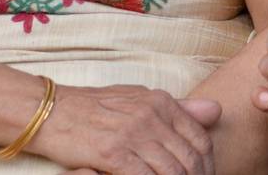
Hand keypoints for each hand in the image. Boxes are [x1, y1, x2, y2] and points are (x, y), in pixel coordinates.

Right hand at [31, 82, 220, 174]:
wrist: (51, 110)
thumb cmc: (95, 108)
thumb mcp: (139, 99)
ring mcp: (132, 133)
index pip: (200, 139)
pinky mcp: (112, 152)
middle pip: (189, 160)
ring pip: (171, 172)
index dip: (207, 167)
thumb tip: (216, 110)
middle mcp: (151, 115)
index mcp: (161, 102)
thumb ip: (178, 108)